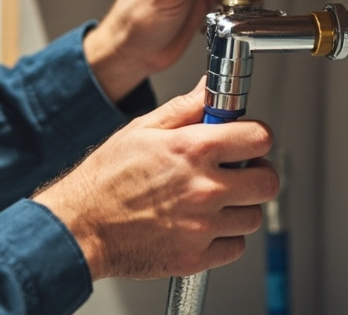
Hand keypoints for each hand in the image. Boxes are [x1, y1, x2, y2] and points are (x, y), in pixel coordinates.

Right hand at [32, 80, 277, 279]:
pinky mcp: (195, 257)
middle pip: (267, 182)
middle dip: (256, 173)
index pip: (259, 138)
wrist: (80, 227)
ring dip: (240, 207)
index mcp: (193, 150)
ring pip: (253, 217)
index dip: (255, 136)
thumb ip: (185, 108)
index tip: (247, 140)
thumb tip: (209, 89)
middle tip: (237, 171)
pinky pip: (234, 247)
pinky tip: (204, 225)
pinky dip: (224, 237)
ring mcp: (202, 226)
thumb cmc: (104, 178)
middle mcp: (204, 189)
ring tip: (214, 199)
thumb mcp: (143, 129)